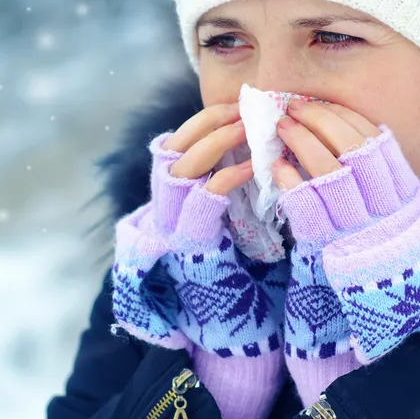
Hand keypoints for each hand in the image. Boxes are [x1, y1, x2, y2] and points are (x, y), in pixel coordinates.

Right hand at [111, 101, 287, 358]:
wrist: (219, 314)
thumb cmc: (229, 257)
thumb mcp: (221, 212)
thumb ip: (224, 179)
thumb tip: (249, 136)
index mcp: (169, 194)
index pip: (175, 142)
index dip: (203, 120)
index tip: (233, 104)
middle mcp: (163, 205)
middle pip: (174, 150)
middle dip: (209, 125)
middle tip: (246, 110)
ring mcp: (172, 224)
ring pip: (182, 169)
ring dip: (217, 144)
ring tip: (251, 130)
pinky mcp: (189, 242)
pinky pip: (205, 200)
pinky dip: (229, 177)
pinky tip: (256, 167)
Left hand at [270, 100, 419, 369]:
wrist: (379, 326)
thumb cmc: (379, 267)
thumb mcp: (391, 221)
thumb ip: (378, 185)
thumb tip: (353, 137)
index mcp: (406, 199)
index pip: (379, 144)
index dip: (348, 118)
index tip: (324, 103)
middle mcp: (386, 212)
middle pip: (353, 150)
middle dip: (320, 120)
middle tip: (292, 106)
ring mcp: (359, 231)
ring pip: (330, 172)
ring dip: (302, 142)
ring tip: (280, 126)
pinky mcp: (330, 252)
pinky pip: (309, 208)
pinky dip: (291, 181)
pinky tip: (275, 166)